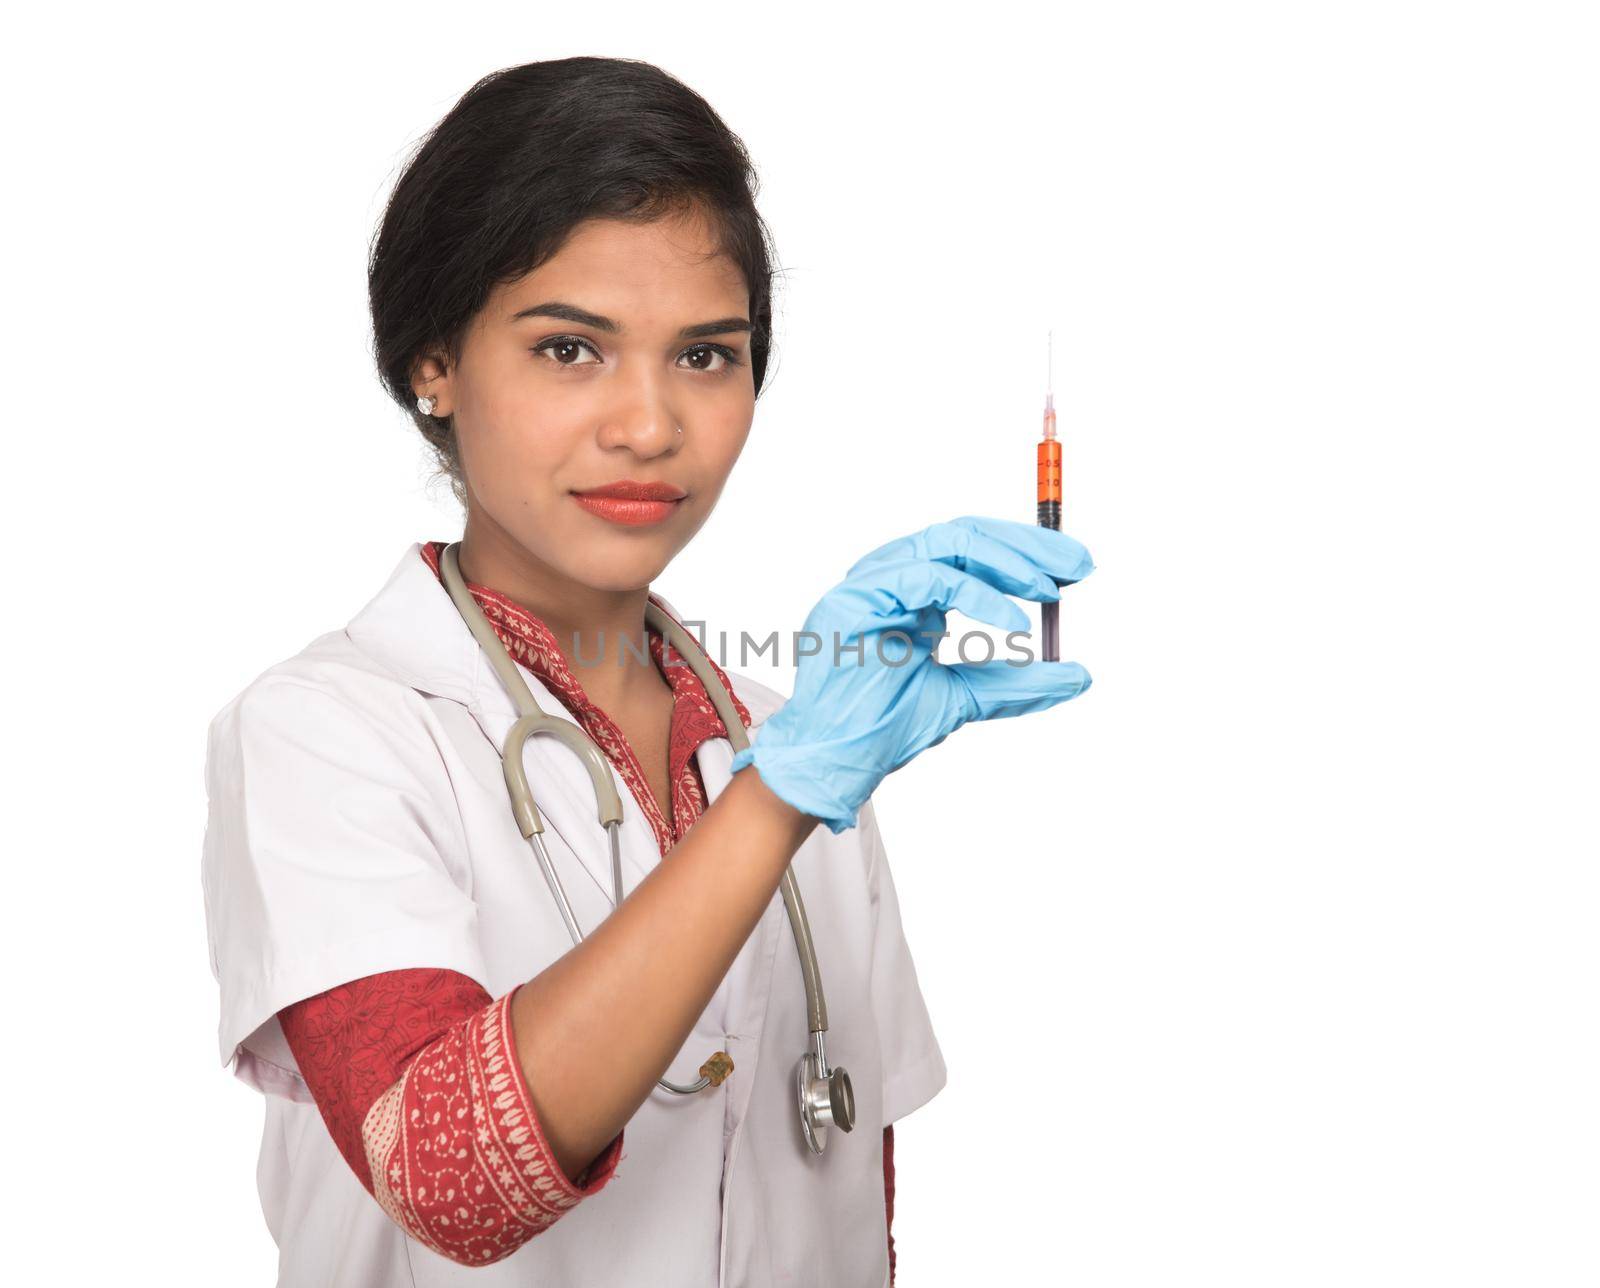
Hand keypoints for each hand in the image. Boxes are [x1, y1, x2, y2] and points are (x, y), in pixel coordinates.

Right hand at [728, 515, 1093, 832]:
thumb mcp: (968, 698)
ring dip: (1005, 560)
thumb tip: (1078, 675)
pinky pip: (926, 577)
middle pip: (965, 534)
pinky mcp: (854, 599)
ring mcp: (870, 584)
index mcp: (912, 593)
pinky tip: (1010, 620)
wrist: (837, 763)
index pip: (973, 551)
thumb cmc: (883, 727)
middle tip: (1078, 565)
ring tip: (1046, 590)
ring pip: (946, 542)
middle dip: (1026, 546)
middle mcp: (891, 579)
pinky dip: (976, 593)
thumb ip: (1017, 683)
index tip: (1075, 570)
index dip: (1026, 553)